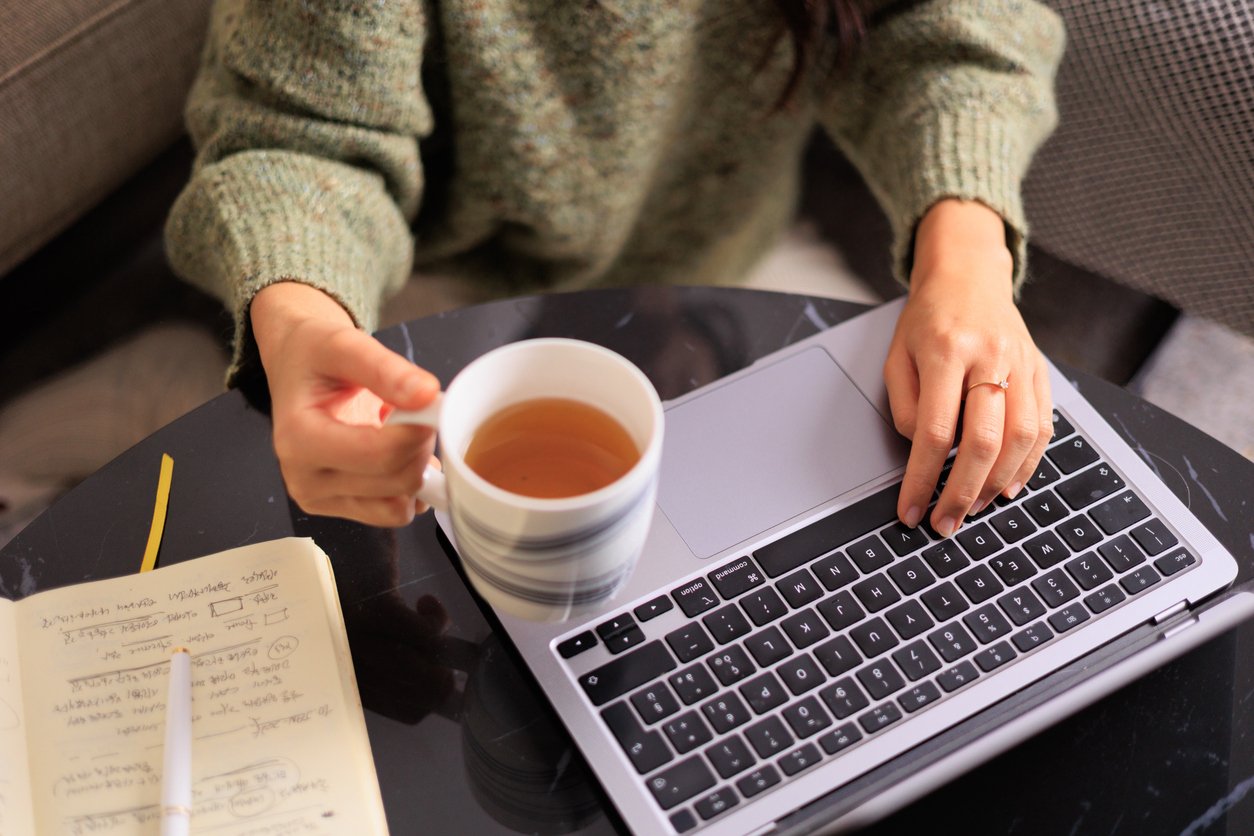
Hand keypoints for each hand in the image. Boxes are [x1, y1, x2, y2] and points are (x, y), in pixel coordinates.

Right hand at [251, 281, 440, 525]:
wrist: (296, 365)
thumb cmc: (313, 354)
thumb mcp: (344, 344)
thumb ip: (385, 368)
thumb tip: (427, 394)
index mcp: (298, 439)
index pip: (379, 455)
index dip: (418, 432)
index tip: (429, 403)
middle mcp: (304, 478)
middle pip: (395, 481)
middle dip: (420, 445)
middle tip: (416, 412)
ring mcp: (320, 499)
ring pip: (398, 507)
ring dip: (416, 468)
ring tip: (400, 431)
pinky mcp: (338, 507)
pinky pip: (392, 513)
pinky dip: (409, 487)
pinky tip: (400, 454)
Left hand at [884, 200, 1052, 537]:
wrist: (969, 275)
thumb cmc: (925, 319)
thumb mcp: (896, 356)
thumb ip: (907, 406)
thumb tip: (927, 452)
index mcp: (945, 350)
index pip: (935, 431)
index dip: (922, 479)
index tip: (910, 509)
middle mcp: (990, 357)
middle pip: (984, 441)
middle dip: (962, 492)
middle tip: (945, 523)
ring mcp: (1022, 363)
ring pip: (1023, 439)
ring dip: (997, 484)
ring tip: (973, 509)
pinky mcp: (1042, 371)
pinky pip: (1044, 428)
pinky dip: (1028, 464)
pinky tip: (1007, 486)